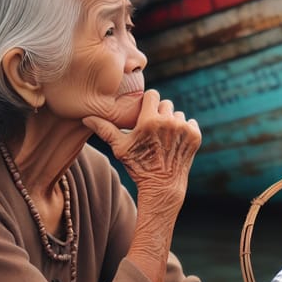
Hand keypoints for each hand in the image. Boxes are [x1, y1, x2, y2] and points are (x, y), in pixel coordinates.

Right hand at [83, 90, 200, 202]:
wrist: (162, 186)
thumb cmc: (138, 166)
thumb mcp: (119, 148)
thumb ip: (105, 129)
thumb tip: (85, 117)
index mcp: (150, 120)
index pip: (152, 95)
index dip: (148, 103)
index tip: (145, 113)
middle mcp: (169, 122)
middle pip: (166, 103)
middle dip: (159, 113)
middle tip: (154, 129)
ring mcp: (184, 129)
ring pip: (178, 114)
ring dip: (172, 122)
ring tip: (164, 138)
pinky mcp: (195, 136)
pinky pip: (191, 123)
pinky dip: (185, 130)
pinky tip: (175, 142)